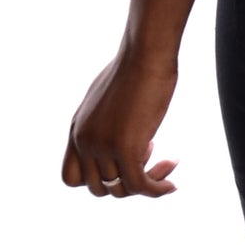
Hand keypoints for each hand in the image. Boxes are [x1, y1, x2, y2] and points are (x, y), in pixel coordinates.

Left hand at [61, 46, 179, 198]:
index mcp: (77, 130)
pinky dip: (158, 189)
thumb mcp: (109, 99)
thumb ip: (105, 122)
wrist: (145, 54)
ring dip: (149, 183)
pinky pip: (140, 185)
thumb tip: (118, 132)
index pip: (71, 178)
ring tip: (168, 164)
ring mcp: (102, 145)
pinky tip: (172, 185)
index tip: (121, 164)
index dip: (97, 180)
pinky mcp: (126, 147)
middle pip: (99, 188)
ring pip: (122, 189)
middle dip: (126, 184)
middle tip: (152, 161)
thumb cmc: (134, 68)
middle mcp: (84, 140)